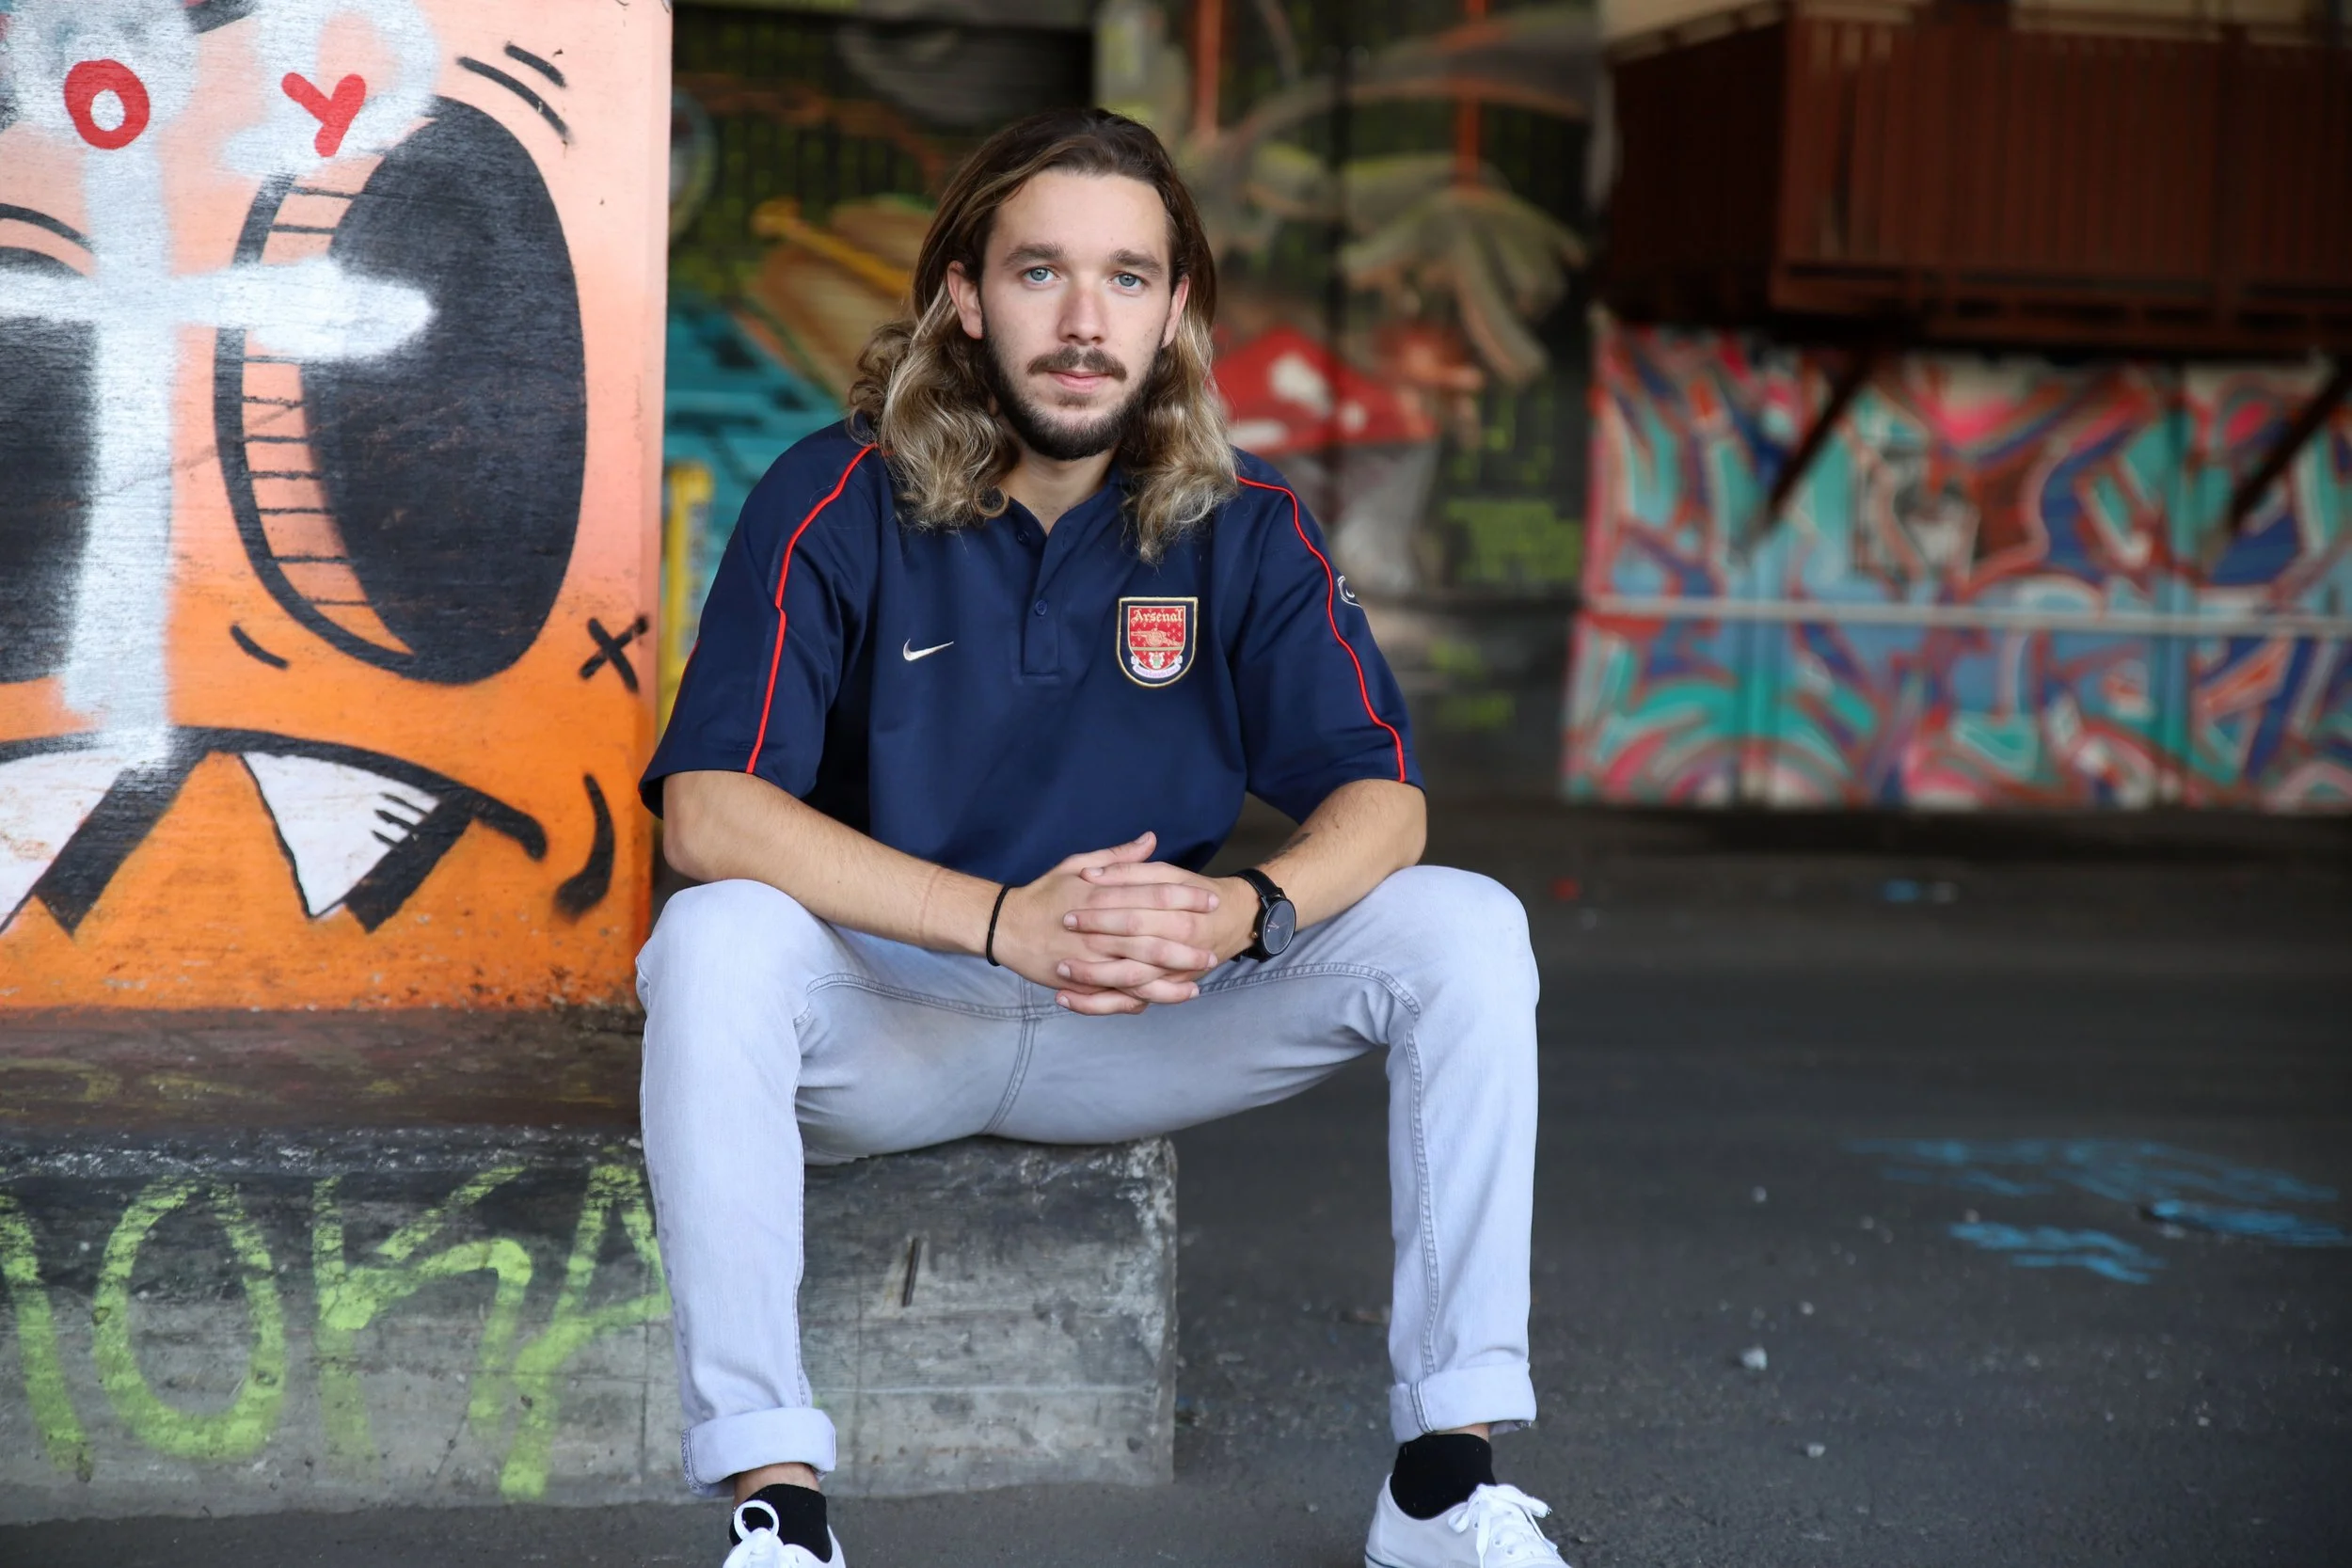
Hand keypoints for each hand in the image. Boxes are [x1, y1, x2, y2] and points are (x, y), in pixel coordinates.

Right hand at [989, 833, 1221, 1014]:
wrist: (1005, 925)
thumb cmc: (1044, 893)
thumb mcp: (1077, 864)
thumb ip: (1118, 857)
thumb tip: (1151, 840)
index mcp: (1101, 893)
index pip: (1152, 893)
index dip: (1185, 897)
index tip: (1211, 899)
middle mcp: (1099, 926)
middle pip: (1152, 934)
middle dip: (1186, 940)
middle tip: (1214, 942)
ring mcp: (1091, 957)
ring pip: (1140, 968)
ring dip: (1173, 972)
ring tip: (1201, 973)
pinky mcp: (1082, 980)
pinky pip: (1119, 992)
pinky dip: (1146, 995)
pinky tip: (1169, 995)